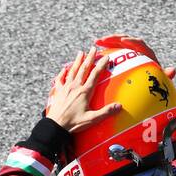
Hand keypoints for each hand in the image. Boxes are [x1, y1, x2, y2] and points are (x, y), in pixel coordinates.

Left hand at [45, 48, 175, 134]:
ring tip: (80, 52)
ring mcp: (66, 88)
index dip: (101, 65)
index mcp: (85, 92)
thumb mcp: (91, 119)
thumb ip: (106, 112)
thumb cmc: (73, 123)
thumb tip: (119, 106)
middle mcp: (75, 87)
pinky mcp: (58, 92)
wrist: (55, 126)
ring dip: (77, 61)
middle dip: (89, 58)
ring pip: (72, 71)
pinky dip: (62, 73)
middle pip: (84, 69)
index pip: (95, 74)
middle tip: (93, 48)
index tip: (106, 57)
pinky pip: (60, 80)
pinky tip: (64, 69)